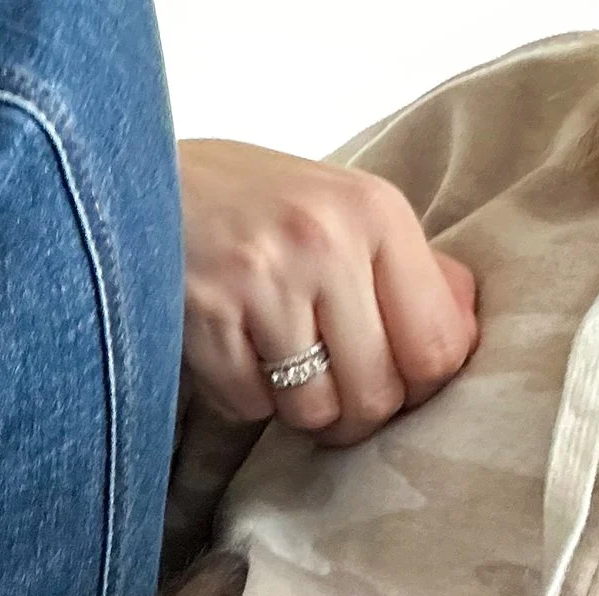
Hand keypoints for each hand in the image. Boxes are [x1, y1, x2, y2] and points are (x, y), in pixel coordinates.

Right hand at [179, 139, 477, 443]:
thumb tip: (463, 332)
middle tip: (334, 402)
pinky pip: (248, 406)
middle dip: (354, 417)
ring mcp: (261, 280)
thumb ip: (405, 267)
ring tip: (279, 370)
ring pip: (311, 410)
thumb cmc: (251, 202)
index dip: (420, 389)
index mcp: (376, 212)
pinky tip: (232, 355)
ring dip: (296, 410)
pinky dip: (242, 398)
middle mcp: (325, 242)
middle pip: (376, 393)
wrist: (136, 174)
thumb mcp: (341, 207)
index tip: (394, 387)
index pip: (437, 347)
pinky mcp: (204, 315)